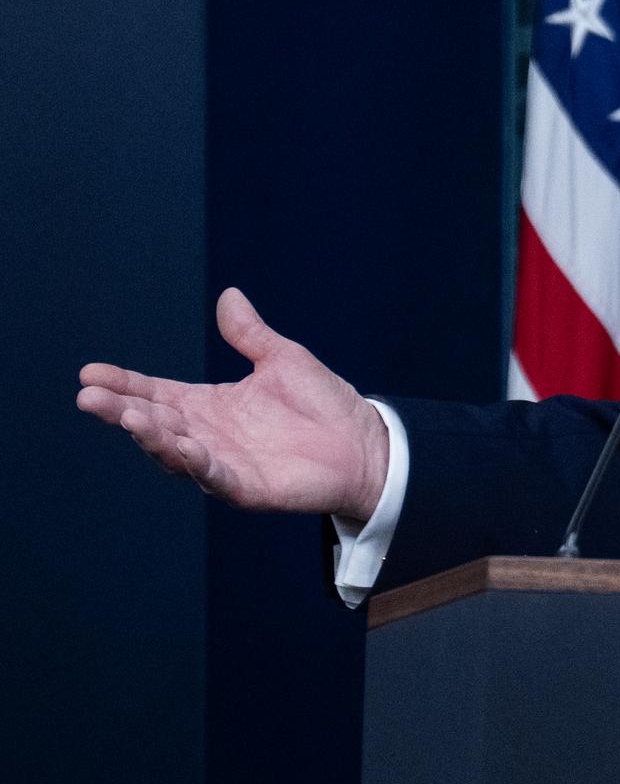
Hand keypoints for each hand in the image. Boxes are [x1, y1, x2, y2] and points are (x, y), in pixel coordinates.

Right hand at [76, 288, 389, 525]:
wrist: (365, 443)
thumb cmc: (323, 403)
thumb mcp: (282, 360)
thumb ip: (250, 334)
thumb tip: (229, 295)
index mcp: (209, 405)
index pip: (156, 392)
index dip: (123, 384)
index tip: (90, 372)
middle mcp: (207, 435)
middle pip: (154, 421)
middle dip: (122, 409)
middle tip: (90, 397)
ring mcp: (223, 464)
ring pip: (175, 452)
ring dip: (151, 436)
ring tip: (130, 416)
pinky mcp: (247, 488)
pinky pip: (215, 477)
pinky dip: (197, 463)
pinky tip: (183, 447)